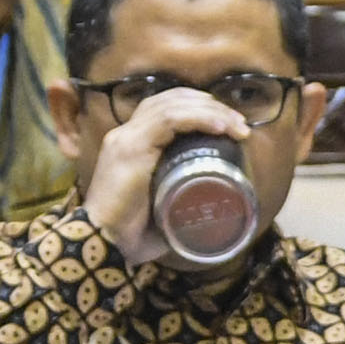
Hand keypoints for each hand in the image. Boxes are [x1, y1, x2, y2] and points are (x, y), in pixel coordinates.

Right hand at [80, 86, 255, 268]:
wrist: (105, 243)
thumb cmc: (133, 233)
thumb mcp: (164, 208)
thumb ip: (182, 201)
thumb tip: (211, 210)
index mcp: (133, 143)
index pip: (165, 108)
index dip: (199, 108)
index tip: (230, 124)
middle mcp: (127, 134)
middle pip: (171, 100)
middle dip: (210, 105)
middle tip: (240, 123)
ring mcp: (127, 139)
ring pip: (172, 106)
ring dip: (211, 111)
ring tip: (238, 125)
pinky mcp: (131, 148)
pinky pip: (167, 121)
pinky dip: (196, 119)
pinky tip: (219, 126)